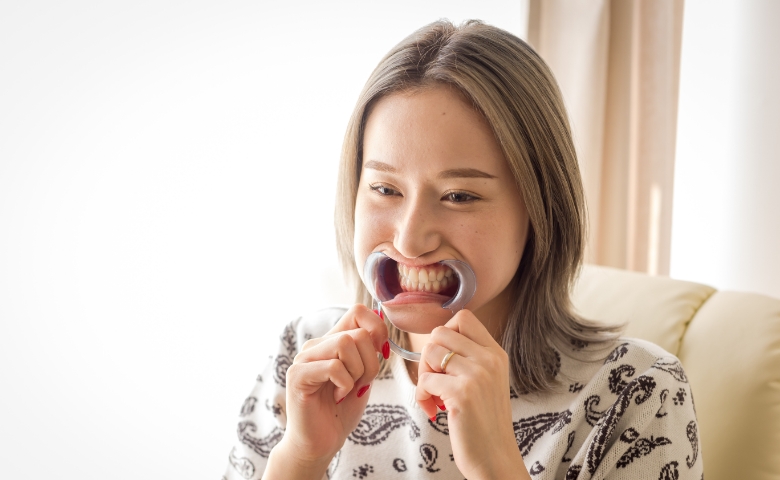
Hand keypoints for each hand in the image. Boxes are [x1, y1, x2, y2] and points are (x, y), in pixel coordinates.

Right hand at [266, 304, 388, 479]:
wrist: (319, 444)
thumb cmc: (341, 411)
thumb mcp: (363, 376)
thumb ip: (368, 353)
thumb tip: (381, 331)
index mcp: (332, 341)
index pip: (358, 311)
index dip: (377, 330)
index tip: (379, 356)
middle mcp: (316, 344)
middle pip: (358, 332)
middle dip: (371, 362)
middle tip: (360, 384)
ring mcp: (305, 358)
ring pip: (346, 344)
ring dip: (357, 373)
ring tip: (346, 390)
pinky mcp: (298, 375)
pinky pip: (334, 367)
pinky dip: (344, 385)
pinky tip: (337, 397)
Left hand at [415, 310, 529, 479]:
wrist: (495, 458)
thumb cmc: (484, 422)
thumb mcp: (486, 381)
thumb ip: (470, 358)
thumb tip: (436, 339)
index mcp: (496, 353)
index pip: (463, 318)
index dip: (444, 334)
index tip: (443, 360)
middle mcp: (489, 359)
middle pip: (440, 332)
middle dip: (428, 356)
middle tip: (434, 380)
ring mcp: (477, 375)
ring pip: (429, 352)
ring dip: (423, 375)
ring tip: (434, 396)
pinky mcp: (462, 393)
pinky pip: (425, 380)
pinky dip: (422, 395)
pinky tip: (433, 410)